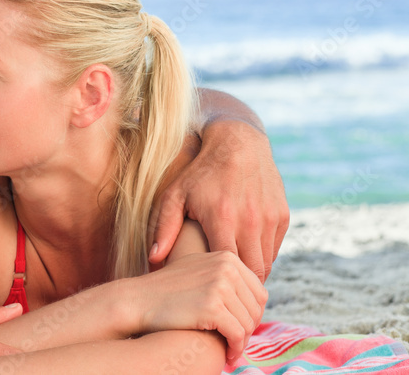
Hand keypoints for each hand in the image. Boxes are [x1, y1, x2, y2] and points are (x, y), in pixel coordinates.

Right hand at [133, 251, 267, 361]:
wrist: (139, 299)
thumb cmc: (168, 290)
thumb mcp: (199, 270)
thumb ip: (226, 276)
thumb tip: (259, 297)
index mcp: (227, 257)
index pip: (258, 292)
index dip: (252, 314)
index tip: (240, 327)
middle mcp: (226, 267)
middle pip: (256, 308)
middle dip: (249, 329)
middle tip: (236, 342)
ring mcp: (220, 285)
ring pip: (249, 323)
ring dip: (242, 342)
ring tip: (231, 350)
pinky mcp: (212, 307)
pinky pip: (237, 334)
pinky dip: (235, 348)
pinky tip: (228, 354)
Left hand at [148, 118, 288, 281]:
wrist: (238, 144)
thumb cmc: (200, 172)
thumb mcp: (176, 194)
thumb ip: (164, 227)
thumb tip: (153, 258)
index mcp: (222, 218)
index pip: (225, 267)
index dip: (217, 283)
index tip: (206, 290)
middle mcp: (251, 221)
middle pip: (250, 272)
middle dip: (238, 286)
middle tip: (222, 292)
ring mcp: (269, 219)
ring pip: (265, 263)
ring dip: (250, 272)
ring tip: (231, 277)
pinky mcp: (282, 216)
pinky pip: (273, 249)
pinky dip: (261, 256)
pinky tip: (242, 254)